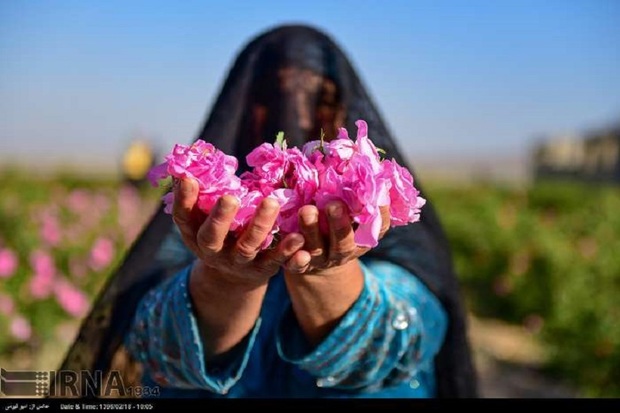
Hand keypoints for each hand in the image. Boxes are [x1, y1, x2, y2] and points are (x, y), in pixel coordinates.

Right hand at [172, 178, 305, 286]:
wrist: (233, 276)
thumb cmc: (218, 232)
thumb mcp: (202, 218)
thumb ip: (200, 193)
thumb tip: (188, 162)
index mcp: (194, 233)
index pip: (183, 216)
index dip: (184, 199)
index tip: (189, 179)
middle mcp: (213, 250)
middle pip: (212, 236)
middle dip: (220, 217)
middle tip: (229, 197)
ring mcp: (237, 262)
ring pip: (247, 246)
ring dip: (259, 225)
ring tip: (271, 202)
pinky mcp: (262, 269)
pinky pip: (275, 261)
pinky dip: (287, 250)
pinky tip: (299, 236)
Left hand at [286, 200, 390, 274]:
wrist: (316, 258)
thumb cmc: (336, 224)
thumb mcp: (351, 213)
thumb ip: (356, 194)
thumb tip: (365, 157)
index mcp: (363, 239)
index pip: (378, 228)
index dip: (380, 213)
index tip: (377, 194)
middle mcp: (344, 252)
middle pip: (344, 242)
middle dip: (339, 224)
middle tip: (334, 204)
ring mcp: (322, 260)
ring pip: (316, 248)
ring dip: (311, 230)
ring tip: (306, 210)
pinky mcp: (300, 267)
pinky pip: (296, 265)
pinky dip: (294, 256)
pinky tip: (288, 238)